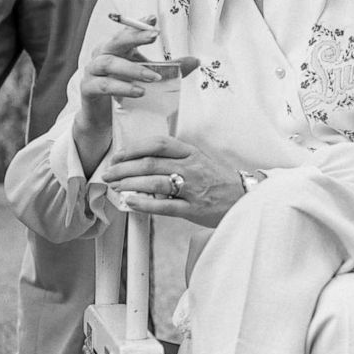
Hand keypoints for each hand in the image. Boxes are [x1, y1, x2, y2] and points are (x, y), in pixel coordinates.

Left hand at [102, 136, 243, 227]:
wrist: (245, 199)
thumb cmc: (219, 181)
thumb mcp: (200, 161)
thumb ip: (176, 159)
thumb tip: (143, 161)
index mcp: (192, 153)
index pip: (159, 144)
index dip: (134, 148)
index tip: (119, 155)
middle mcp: (192, 168)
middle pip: (151, 163)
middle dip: (124, 168)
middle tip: (109, 173)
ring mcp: (193, 188)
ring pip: (155, 182)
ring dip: (130, 184)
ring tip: (116, 186)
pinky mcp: (194, 209)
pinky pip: (165, 206)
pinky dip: (144, 204)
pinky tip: (131, 202)